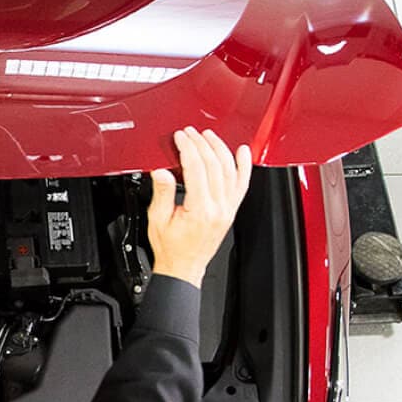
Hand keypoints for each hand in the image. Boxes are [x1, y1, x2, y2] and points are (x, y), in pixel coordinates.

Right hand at [148, 127, 251, 288]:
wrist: (183, 268)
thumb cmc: (171, 249)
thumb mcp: (157, 220)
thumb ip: (162, 193)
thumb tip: (162, 172)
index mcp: (199, 210)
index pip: (196, 169)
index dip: (188, 149)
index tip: (180, 138)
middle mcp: (218, 208)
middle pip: (214, 166)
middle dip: (201, 144)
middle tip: (191, 133)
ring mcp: (227, 209)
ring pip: (230, 171)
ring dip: (220, 149)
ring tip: (209, 136)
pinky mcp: (231, 210)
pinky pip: (242, 184)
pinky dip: (244, 166)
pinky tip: (242, 152)